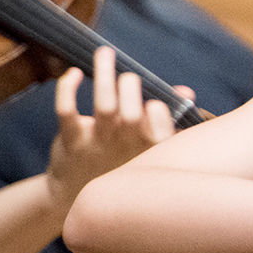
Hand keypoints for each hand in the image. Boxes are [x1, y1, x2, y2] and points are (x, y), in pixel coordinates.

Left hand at [44, 46, 182, 206]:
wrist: (76, 199)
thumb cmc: (120, 165)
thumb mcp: (148, 149)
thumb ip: (168, 119)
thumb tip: (186, 91)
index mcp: (149, 150)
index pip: (162, 129)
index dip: (159, 112)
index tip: (154, 104)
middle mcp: (126, 147)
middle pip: (132, 113)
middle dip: (131, 87)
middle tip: (128, 77)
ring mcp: (98, 144)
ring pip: (104, 106)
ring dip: (105, 74)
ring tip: (104, 53)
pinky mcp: (71, 140)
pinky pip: (66, 110)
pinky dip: (68, 88)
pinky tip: (75, 73)